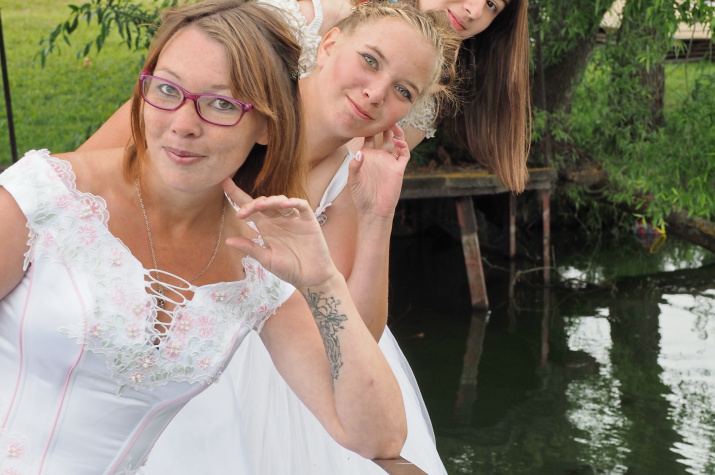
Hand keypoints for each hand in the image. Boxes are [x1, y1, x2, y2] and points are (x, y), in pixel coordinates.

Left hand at [222, 179, 337, 288]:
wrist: (311, 278)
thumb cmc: (289, 269)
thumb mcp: (266, 259)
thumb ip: (250, 248)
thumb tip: (227, 240)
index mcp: (266, 228)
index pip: (250, 208)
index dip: (237, 195)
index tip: (224, 183)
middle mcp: (278, 220)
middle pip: (263, 203)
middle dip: (251, 204)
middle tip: (243, 213)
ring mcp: (293, 219)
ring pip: (280, 201)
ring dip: (269, 201)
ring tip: (260, 207)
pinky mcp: (308, 220)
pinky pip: (301, 205)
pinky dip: (293, 202)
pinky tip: (284, 205)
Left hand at [349, 124, 409, 218]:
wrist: (373, 210)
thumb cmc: (361, 196)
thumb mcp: (353, 180)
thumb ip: (355, 166)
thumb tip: (360, 153)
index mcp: (367, 156)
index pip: (368, 137)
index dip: (369, 128)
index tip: (368, 118)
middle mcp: (379, 157)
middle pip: (384, 136)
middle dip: (385, 126)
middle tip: (385, 116)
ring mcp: (389, 162)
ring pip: (396, 142)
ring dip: (396, 133)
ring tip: (394, 126)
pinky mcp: (398, 169)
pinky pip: (404, 154)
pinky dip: (403, 146)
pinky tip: (398, 143)